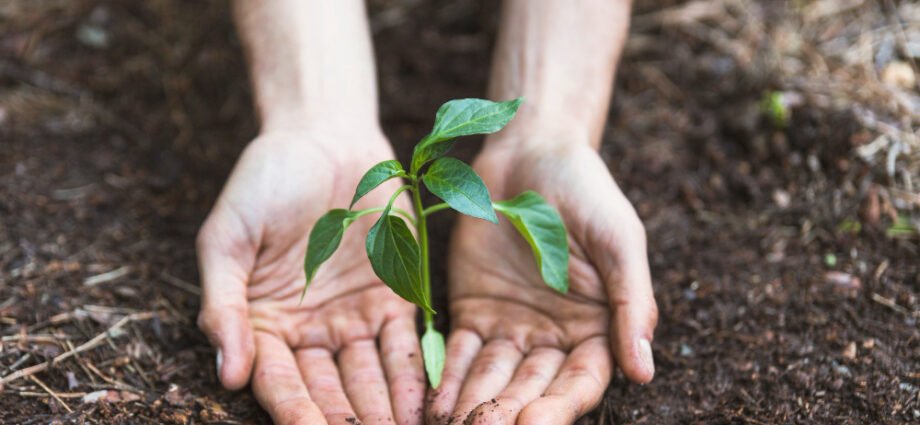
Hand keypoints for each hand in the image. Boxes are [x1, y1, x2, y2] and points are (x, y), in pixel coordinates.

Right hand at [196, 127, 424, 424]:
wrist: (321, 135)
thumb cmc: (263, 182)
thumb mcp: (226, 239)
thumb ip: (223, 304)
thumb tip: (228, 373)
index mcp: (265, 324)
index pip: (280, 382)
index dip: (295, 412)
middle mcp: (312, 331)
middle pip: (329, 389)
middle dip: (347, 422)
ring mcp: (356, 316)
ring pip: (371, 375)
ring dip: (385, 409)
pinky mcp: (396, 295)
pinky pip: (408, 342)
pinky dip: (417, 374)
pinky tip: (428, 403)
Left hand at [426, 135, 657, 424]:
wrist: (532, 151)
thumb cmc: (587, 192)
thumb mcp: (619, 241)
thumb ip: (632, 304)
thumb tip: (645, 372)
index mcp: (596, 328)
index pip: (580, 381)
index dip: (558, 407)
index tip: (534, 423)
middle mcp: (553, 337)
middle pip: (532, 389)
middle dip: (508, 414)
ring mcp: (510, 326)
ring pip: (493, 379)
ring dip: (474, 404)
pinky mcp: (472, 310)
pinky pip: (460, 352)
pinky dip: (447, 377)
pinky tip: (433, 403)